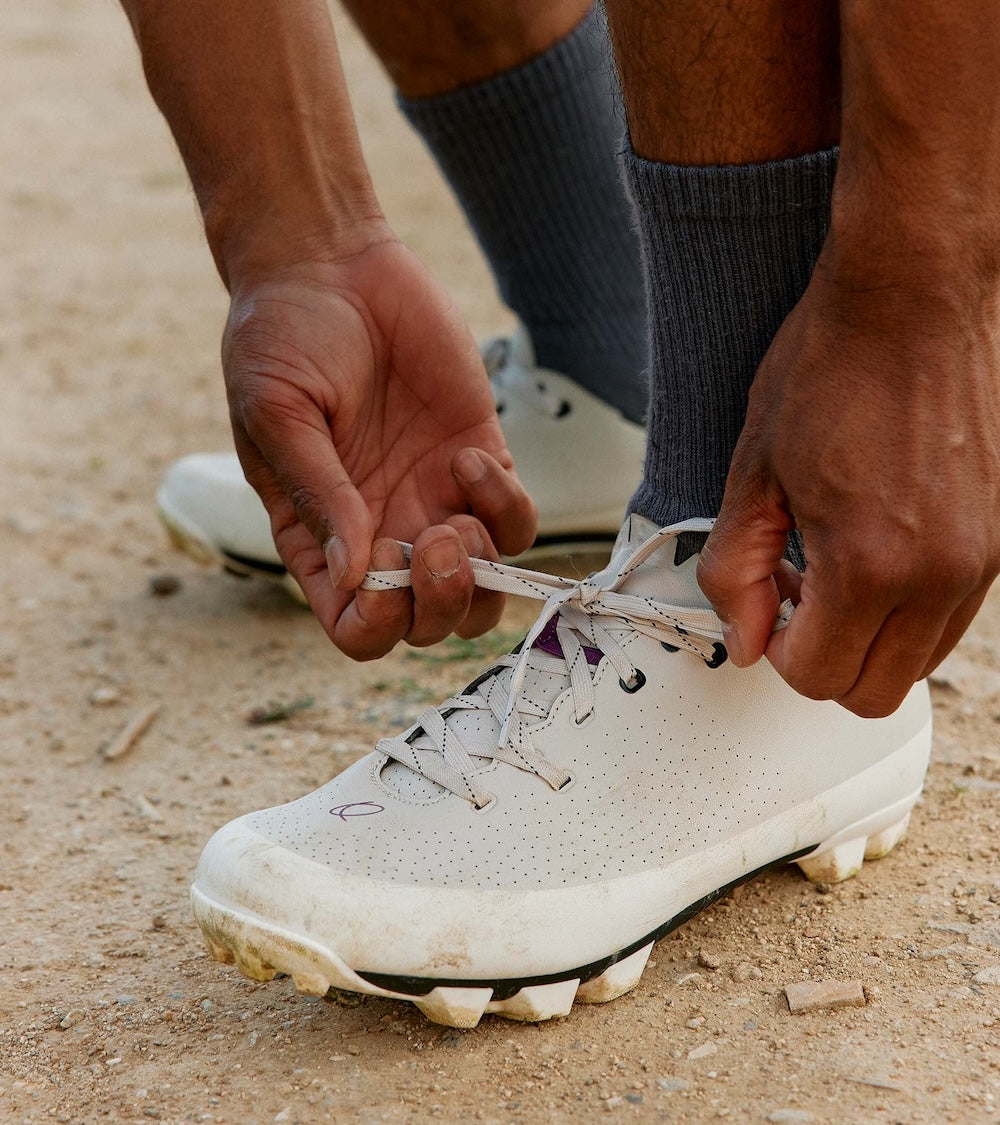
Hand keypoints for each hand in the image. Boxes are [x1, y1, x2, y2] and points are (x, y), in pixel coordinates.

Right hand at [222, 237, 535, 658]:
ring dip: (479, 574)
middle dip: (440, 605)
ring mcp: (434, 502)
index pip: (358, 627)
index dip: (377, 623)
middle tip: (432, 541)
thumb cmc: (281, 338)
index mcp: (320, 541)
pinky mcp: (479, 462)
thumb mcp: (277, 416)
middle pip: (429, 624)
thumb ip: (319, 497)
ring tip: (454, 515)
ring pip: (482, 590)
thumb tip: (354, 575)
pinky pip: (516, 524)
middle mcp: (380, 533)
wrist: (330, 265)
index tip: (381, 567)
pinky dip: (505, 508)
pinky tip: (469, 459)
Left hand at [697, 266, 999, 716]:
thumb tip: (742, 639)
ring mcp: (988, 556)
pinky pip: (954, 612)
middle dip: (824, 660)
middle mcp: (944, 574)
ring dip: (869, 636)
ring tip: (835, 564)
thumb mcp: (754, 473)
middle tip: (795, 597)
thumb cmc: (833, 365)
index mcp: (872, 564)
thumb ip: (737, 571)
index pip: (819, 678)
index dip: (777, 652)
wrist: (917, 291)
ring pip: (921, 659)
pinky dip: (910, 605)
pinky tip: (879, 544)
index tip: (767, 610)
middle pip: (877, 690)